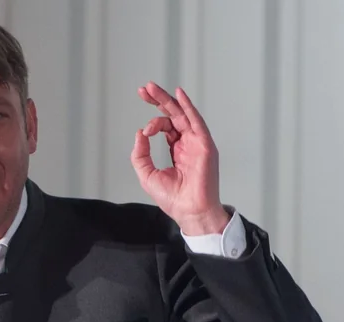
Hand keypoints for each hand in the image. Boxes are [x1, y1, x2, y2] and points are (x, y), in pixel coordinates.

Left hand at [130, 82, 228, 234]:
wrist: (189, 211)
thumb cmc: (173, 198)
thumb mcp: (148, 174)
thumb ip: (141, 154)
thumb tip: (139, 134)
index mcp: (178, 150)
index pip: (166, 126)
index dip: (153, 123)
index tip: (144, 133)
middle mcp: (188, 143)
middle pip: (173, 115)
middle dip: (158, 101)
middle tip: (143, 89)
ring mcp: (197, 143)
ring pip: (182, 114)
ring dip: (167, 100)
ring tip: (150, 88)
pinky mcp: (204, 145)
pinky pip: (196, 121)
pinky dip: (187, 107)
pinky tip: (178, 94)